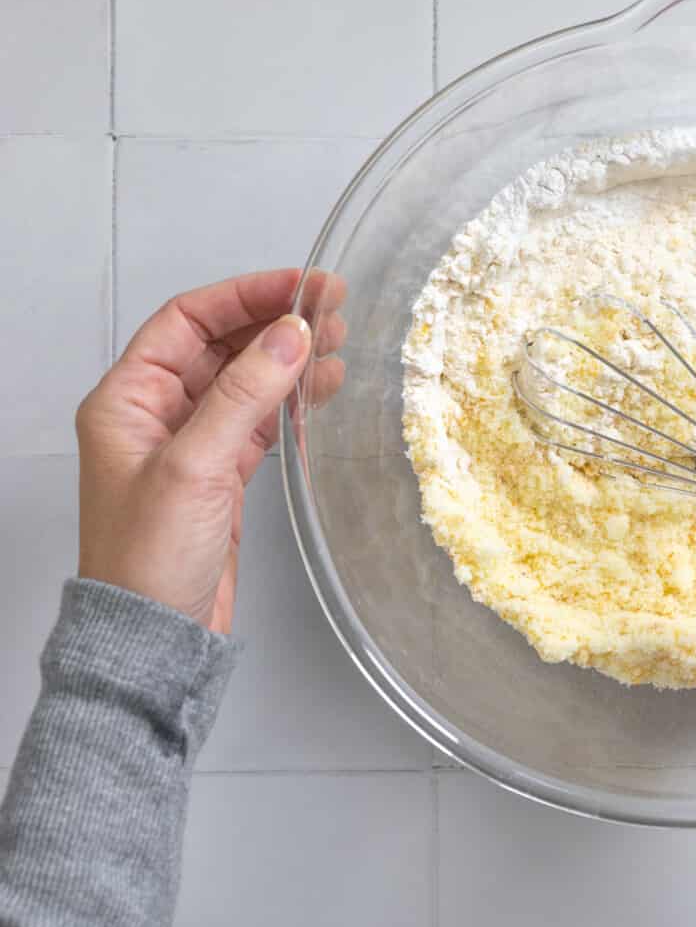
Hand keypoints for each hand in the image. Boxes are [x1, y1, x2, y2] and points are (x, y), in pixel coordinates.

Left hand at [76, 270, 333, 634]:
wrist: (156, 641)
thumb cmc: (147, 561)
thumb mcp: (195, 466)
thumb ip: (245, 394)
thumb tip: (290, 333)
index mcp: (127, 399)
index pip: (187, 320)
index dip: (245, 295)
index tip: (299, 285)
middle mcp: (154, 413)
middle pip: (220, 343)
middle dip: (275, 322)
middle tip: (332, 308)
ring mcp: (189, 443)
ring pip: (245, 378)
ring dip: (289, 357)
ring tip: (338, 344)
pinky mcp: (219, 473)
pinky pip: (258, 417)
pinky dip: (291, 398)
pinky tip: (321, 387)